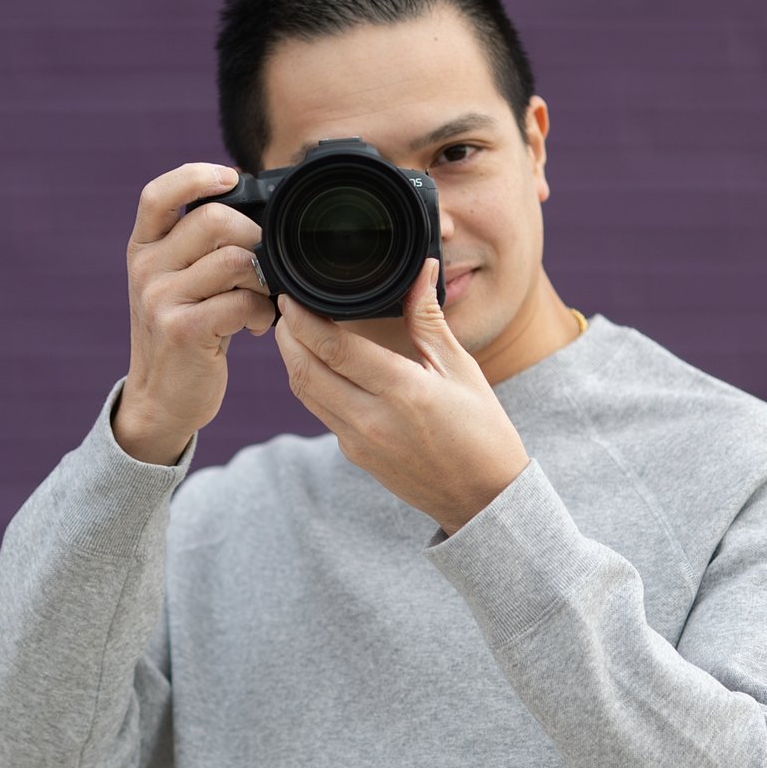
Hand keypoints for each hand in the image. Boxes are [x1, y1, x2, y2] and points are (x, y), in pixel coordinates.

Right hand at [115, 162, 276, 464]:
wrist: (160, 399)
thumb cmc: (182, 333)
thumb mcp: (175, 283)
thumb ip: (197, 246)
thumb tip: (253, 208)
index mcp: (143, 248)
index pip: (158, 194)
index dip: (195, 176)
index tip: (231, 178)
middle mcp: (145, 268)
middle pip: (214, 220)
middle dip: (255, 237)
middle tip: (262, 265)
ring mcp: (160, 299)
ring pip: (236, 260)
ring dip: (263, 280)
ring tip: (260, 301)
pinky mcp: (181, 330)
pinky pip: (240, 301)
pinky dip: (260, 313)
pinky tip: (255, 326)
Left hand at [273, 256, 532, 535]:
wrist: (482, 498)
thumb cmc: (482, 430)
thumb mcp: (461, 369)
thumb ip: (429, 319)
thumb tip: (423, 270)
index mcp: (403, 391)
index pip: (334, 349)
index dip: (303, 320)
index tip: (291, 297)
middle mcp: (372, 419)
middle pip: (305, 370)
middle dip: (286, 336)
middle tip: (284, 308)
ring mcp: (358, 441)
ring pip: (305, 393)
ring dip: (292, 360)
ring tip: (293, 330)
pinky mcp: (353, 454)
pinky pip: (321, 412)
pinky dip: (311, 383)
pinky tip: (318, 364)